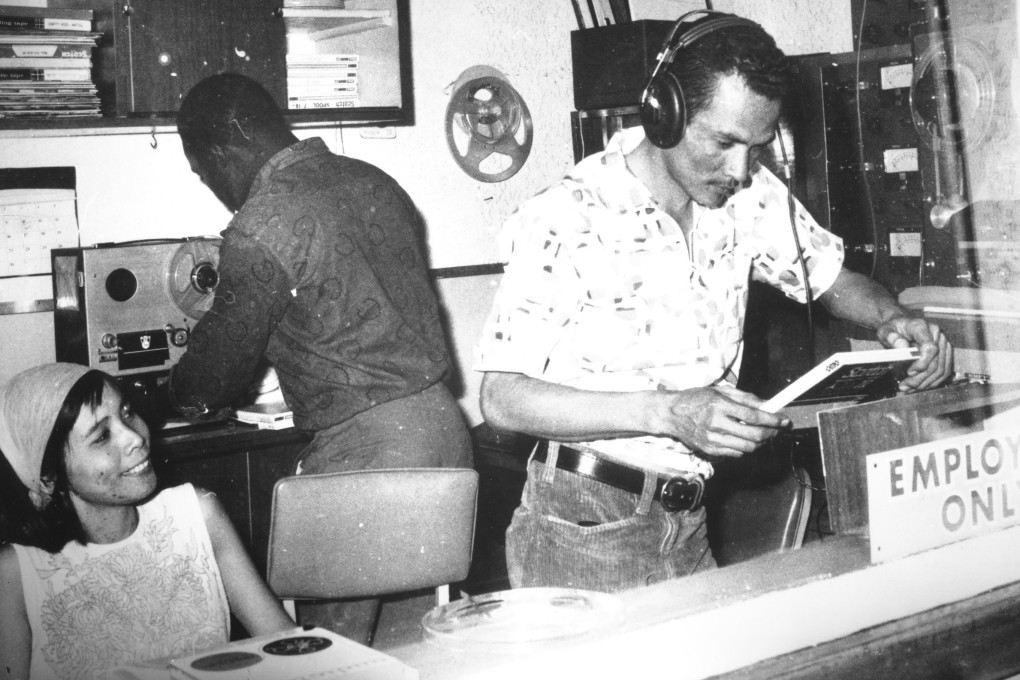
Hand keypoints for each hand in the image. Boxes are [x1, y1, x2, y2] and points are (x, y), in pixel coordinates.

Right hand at [655, 385, 789, 457]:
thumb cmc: (696, 399)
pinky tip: (743, 438)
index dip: (773, 420)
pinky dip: (745, 447)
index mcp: (719, 405)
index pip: (754, 416)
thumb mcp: (720, 391)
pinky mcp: (709, 450)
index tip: (784, 420)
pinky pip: (736, 453)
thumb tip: (767, 406)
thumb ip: (745, 398)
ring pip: (747, 448)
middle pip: (754, 435)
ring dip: (760, 442)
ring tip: (761, 434)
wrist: (671, 414)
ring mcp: (712, 440)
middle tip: (776, 429)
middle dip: (771, 433)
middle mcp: (716, 424)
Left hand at [876, 315, 953, 391]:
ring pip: (942, 369)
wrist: (900, 325)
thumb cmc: (892, 328)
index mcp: (922, 326)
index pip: (931, 348)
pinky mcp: (945, 352)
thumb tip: (903, 347)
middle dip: (921, 378)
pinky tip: (919, 386)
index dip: (922, 363)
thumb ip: (891, 337)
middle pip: (936, 362)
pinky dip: (932, 381)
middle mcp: (937, 334)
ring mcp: (943, 344)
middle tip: (905, 387)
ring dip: (926, 383)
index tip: (909, 372)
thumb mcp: (885, 330)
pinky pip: (944, 370)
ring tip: (909, 388)